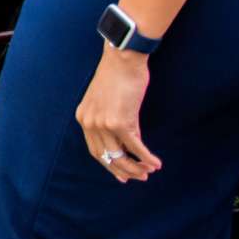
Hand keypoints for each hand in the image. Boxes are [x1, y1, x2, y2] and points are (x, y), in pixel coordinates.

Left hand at [76, 44, 159, 181]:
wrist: (123, 59)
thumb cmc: (118, 77)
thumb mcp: (106, 101)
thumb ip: (111, 121)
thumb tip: (126, 142)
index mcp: (83, 117)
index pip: (95, 149)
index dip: (109, 164)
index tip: (121, 175)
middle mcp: (90, 122)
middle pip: (106, 156)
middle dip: (123, 170)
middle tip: (139, 178)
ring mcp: (104, 124)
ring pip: (121, 156)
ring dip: (136, 167)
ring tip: (149, 172)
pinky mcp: (120, 122)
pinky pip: (136, 147)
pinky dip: (147, 158)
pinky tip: (156, 163)